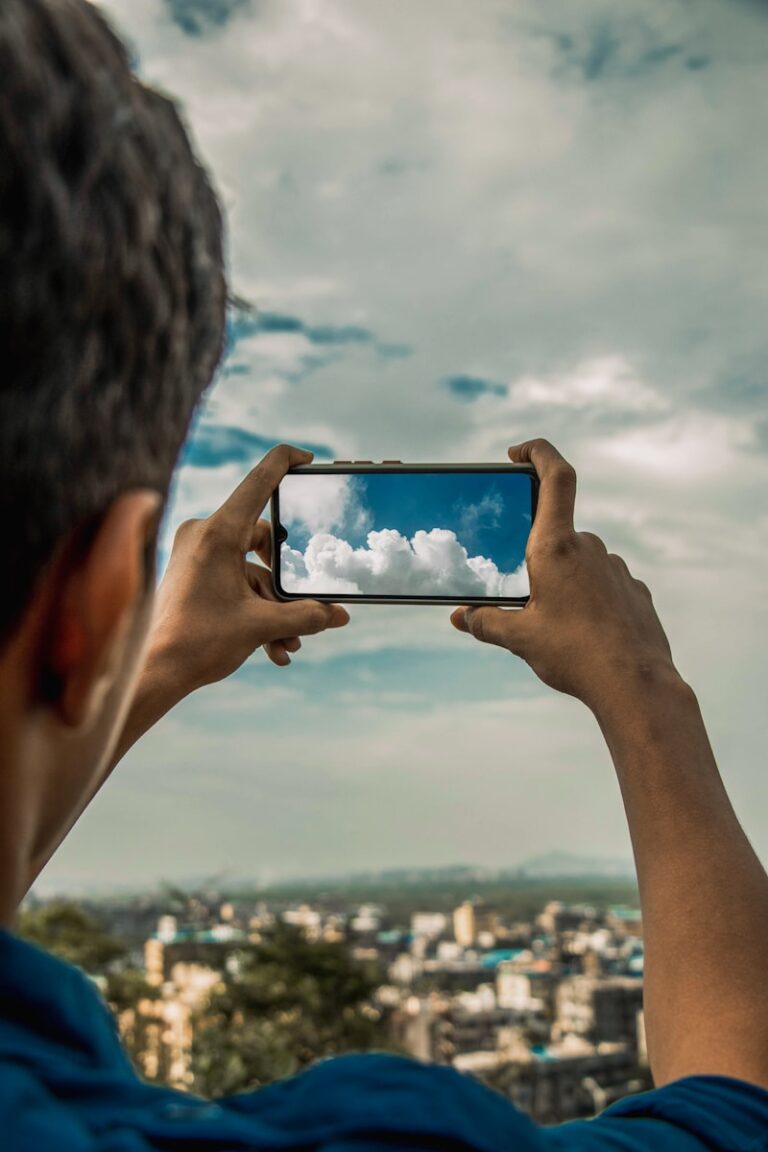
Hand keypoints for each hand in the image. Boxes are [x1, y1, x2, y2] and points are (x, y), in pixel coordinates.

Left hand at [149, 443, 348, 691]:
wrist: (154, 672)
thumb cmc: (197, 642)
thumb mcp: (261, 626)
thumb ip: (305, 616)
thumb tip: (339, 615)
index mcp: (218, 533)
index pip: (259, 481)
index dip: (286, 463)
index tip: (308, 458)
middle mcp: (205, 535)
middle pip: (264, 540)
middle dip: (288, 583)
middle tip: (306, 609)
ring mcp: (197, 554)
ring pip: (253, 572)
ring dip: (275, 609)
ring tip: (287, 644)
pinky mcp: (194, 573)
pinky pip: (236, 584)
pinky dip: (256, 612)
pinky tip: (273, 649)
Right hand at [451, 439, 677, 714]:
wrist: (635, 684)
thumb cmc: (574, 655)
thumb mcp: (519, 639)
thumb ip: (486, 622)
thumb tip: (461, 616)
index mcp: (556, 546)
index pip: (555, 476)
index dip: (538, 452)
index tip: (519, 451)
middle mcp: (589, 547)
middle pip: (556, 533)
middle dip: (536, 557)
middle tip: (523, 595)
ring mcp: (615, 567)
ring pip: (579, 561)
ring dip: (563, 581)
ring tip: (553, 625)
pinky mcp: (633, 590)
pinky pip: (602, 584)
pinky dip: (587, 599)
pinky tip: (581, 633)